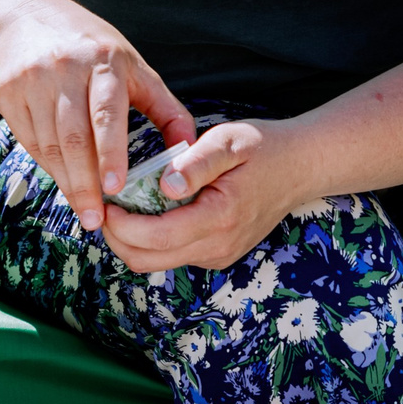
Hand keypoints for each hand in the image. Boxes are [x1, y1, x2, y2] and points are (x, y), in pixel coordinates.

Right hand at [0, 0, 193, 233]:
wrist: (29, 20)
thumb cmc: (95, 52)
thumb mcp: (134, 67)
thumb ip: (165, 108)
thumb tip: (189, 149)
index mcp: (103, 60)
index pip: (107, 113)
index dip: (111, 153)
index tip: (116, 188)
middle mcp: (63, 68)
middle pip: (73, 137)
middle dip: (85, 183)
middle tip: (95, 219)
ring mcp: (30, 80)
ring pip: (48, 144)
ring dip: (66, 182)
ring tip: (83, 209)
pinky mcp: (6, 92)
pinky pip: (29, 140)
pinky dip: (48, 166)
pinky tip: (64, 181)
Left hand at [102, 118, 317, 273]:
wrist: (299, 167)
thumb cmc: (263, 148)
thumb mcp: (229, 141)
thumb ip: (196, 163)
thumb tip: (166, 185)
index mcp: (219, 218)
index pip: (155, 238)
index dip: (120, 224)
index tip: (104, 199)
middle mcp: (218, 246)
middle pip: (147, 260)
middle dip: (116, 237)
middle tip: (103, 204)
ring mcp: (217, 255)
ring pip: (155, 262)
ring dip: (130, 240)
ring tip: (121, 205)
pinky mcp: (215, 254)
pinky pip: (171, 256)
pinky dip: (149, 239)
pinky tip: (147, 210)